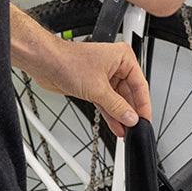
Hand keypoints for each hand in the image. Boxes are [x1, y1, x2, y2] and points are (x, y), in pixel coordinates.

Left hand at [20, 36, 151, 138]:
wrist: (45, 62)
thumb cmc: (68, 61)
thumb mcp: (98, 88)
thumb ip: (117, 106)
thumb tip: (131, 118)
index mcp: (122, 57)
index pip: (140, 85)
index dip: (143, 105)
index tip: (146, 121)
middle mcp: (115, 65)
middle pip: (130, 93)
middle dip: (131, 113)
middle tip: (136, 130)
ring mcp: (104, 76)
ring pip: (118, 100)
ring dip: (121, 116)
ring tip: (127, 132)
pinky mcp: (93, 86)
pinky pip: (107, 102)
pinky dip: (111, 114)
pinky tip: (116, 127)